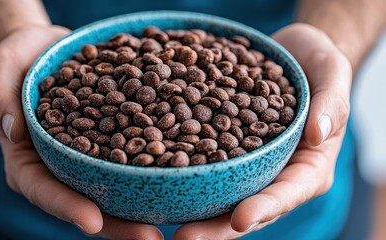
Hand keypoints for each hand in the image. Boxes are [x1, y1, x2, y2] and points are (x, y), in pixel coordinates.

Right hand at [0, 24, 162, 238]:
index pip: (43, 189)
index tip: (92, 221)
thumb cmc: (21, 59)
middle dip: (118, 222)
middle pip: (88, 199)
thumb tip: (12, 131)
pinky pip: (134, 152)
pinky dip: (155, 162)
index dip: (66, 207)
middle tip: (150, 237)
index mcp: (30, 157)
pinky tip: (181, 169)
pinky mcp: (114, 136)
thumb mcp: (4, 68)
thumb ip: (1, 97)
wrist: (50, 49)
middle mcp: (63, 163)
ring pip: (116, 184)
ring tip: (176, 215)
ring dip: (144, 203)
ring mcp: (91, 153)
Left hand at [173, 23, 351, 238]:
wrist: (293, 54)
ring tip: (161, 218)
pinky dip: (187, 169)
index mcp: (308, 166)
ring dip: (195, 206)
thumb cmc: (319, 65)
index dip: (266, 208)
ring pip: (223, 191)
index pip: (288, 193)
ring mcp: (250, 161)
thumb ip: (332, 104)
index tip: (240, 221)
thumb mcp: (332, 76)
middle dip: (218, 225)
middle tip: (184, 238)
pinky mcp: (229, 145)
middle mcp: (276, 171)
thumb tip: (318, 134)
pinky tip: (159, 171)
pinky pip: (208, 160)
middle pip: (248, 205)